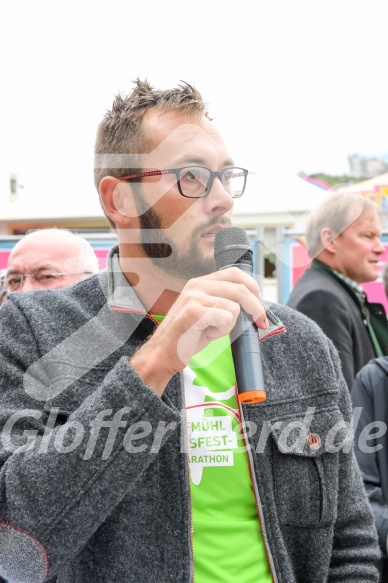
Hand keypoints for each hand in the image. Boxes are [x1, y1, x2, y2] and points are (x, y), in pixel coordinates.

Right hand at [129, 267, 267, 395]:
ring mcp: (194, 297)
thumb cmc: (186, 336)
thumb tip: (253, 303)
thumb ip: (225, 303)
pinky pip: (226, 318)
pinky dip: (222, 330)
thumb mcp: (207, 313)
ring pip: (234, 307)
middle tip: (261, 322)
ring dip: (230, 324)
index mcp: (200, 283)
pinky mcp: (194, 311)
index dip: (253, 286)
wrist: (163, 354)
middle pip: (240, 288)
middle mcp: (196, 285)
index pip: (235, 273)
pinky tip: (207, 334)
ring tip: (212, 331)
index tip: (260, 302)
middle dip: (256, 307)